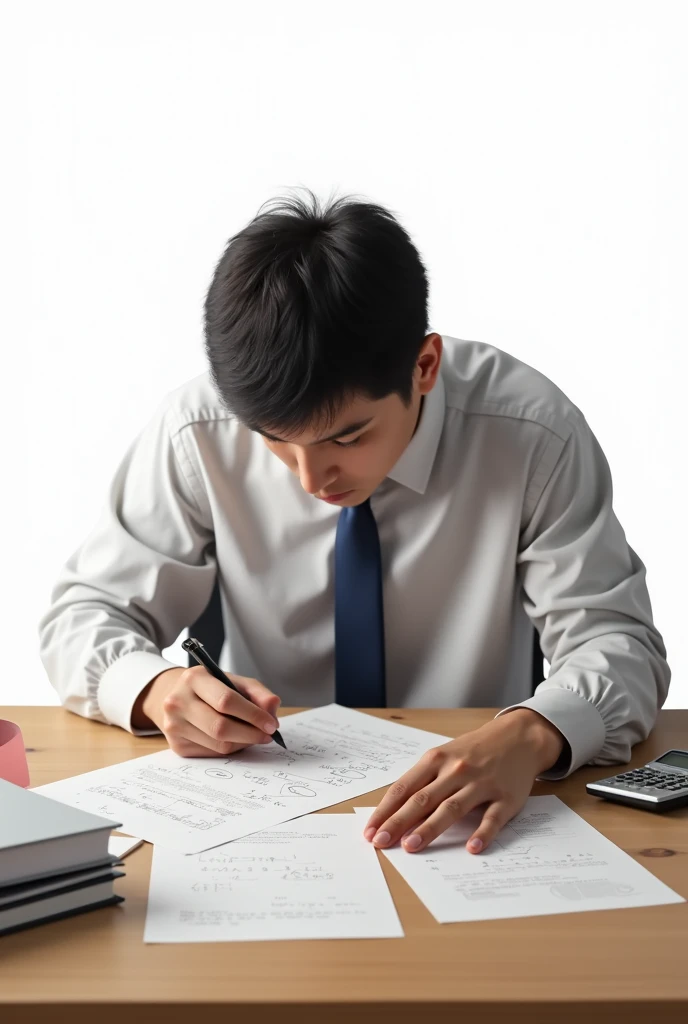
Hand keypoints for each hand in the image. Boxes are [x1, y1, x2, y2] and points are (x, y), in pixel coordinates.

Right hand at [133, 666, 280, 756]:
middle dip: (250, 734)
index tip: (271, 724)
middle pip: (220, 727)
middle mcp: (178, 702)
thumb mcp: (234, 681)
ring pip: (218, 745)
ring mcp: (174, 726)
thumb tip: (273, 707)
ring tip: (254, 735)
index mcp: (193, 678)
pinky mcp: (177, 746)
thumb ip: (257, 692)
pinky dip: (231, 749)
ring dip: (243, 743)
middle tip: (267, 735)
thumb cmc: (211, 688)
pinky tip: (236, 739)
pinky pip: (213, 754)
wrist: (177, 696)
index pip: (226, 700)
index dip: (253, 715)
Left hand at [363, 709, 564, 854]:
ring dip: (430, 828)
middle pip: (423, 799)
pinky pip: (492, 818)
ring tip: (412, 846)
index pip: (404, 788)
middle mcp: (457, 770)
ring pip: (452, 808)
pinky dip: (482, 833)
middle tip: (381, 843)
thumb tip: (393, 810)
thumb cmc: (475, 750)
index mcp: (437, 760)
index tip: (370, 831)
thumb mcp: (445, 755)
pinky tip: (471, 847)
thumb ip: (423, 780)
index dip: (385, 811)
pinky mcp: (506, 798)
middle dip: (399, 822)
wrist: (519, 736)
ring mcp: (482, 784)